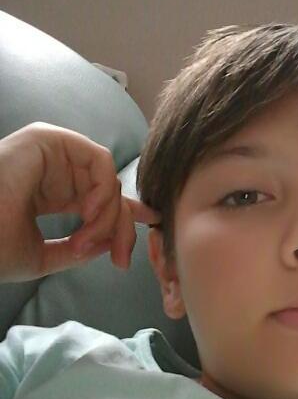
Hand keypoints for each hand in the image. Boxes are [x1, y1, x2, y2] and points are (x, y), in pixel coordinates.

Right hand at [0, 122, 160, 282]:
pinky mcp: (49, 140)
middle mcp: (54, 171)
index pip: (99, 199)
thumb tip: (109, 245)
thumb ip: (79, 249)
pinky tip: (89, 217)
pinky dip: (104, 193)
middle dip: (122, 227)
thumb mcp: (45, 256)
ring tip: (90, 241)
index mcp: (51, 194)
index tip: (152, 224)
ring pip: (108, 180)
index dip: (126, 213)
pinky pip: (100, 163)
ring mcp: (51, 154)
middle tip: (121, 258)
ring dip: (109, 216)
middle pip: (109, 193)